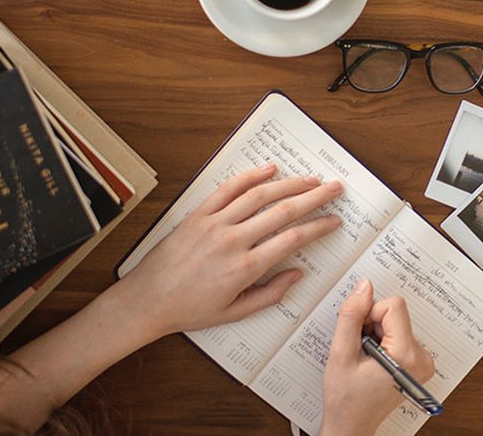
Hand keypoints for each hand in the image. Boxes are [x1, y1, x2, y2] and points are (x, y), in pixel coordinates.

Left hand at [120, 164, 342, 338]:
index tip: (334, 220)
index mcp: (245, 268)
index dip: (319, 227)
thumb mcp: (235, 313)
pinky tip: (269, 169)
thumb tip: (298, 274)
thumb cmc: (190, 309)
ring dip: (289, 184)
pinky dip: (250, 176)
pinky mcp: (198, 214)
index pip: (293, 239)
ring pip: (259, 195)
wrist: (147, 300)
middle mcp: (233, 241)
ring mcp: (214, 224)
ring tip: (310, 178)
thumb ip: (270, 294)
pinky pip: (227, 189)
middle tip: (334, 188)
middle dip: (314, 197)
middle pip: (283, 211)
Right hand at [319, 279, 434, 435]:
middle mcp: (422, 357)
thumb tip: (364, 287)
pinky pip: (399, 333)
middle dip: (372, 325)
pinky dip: (383, 341)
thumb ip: (351, 316)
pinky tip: (373, 361)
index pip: (393, 306)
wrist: (351, 425)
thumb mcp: (341, 353)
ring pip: (395, 322)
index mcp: (407, 355)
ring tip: (365, 359)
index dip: (369, 314)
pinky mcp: (418, 362)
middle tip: (360, 350)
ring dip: (376, 333)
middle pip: (395, 313)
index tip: (359, 335)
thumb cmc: (346, 399)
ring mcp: (422, 361)